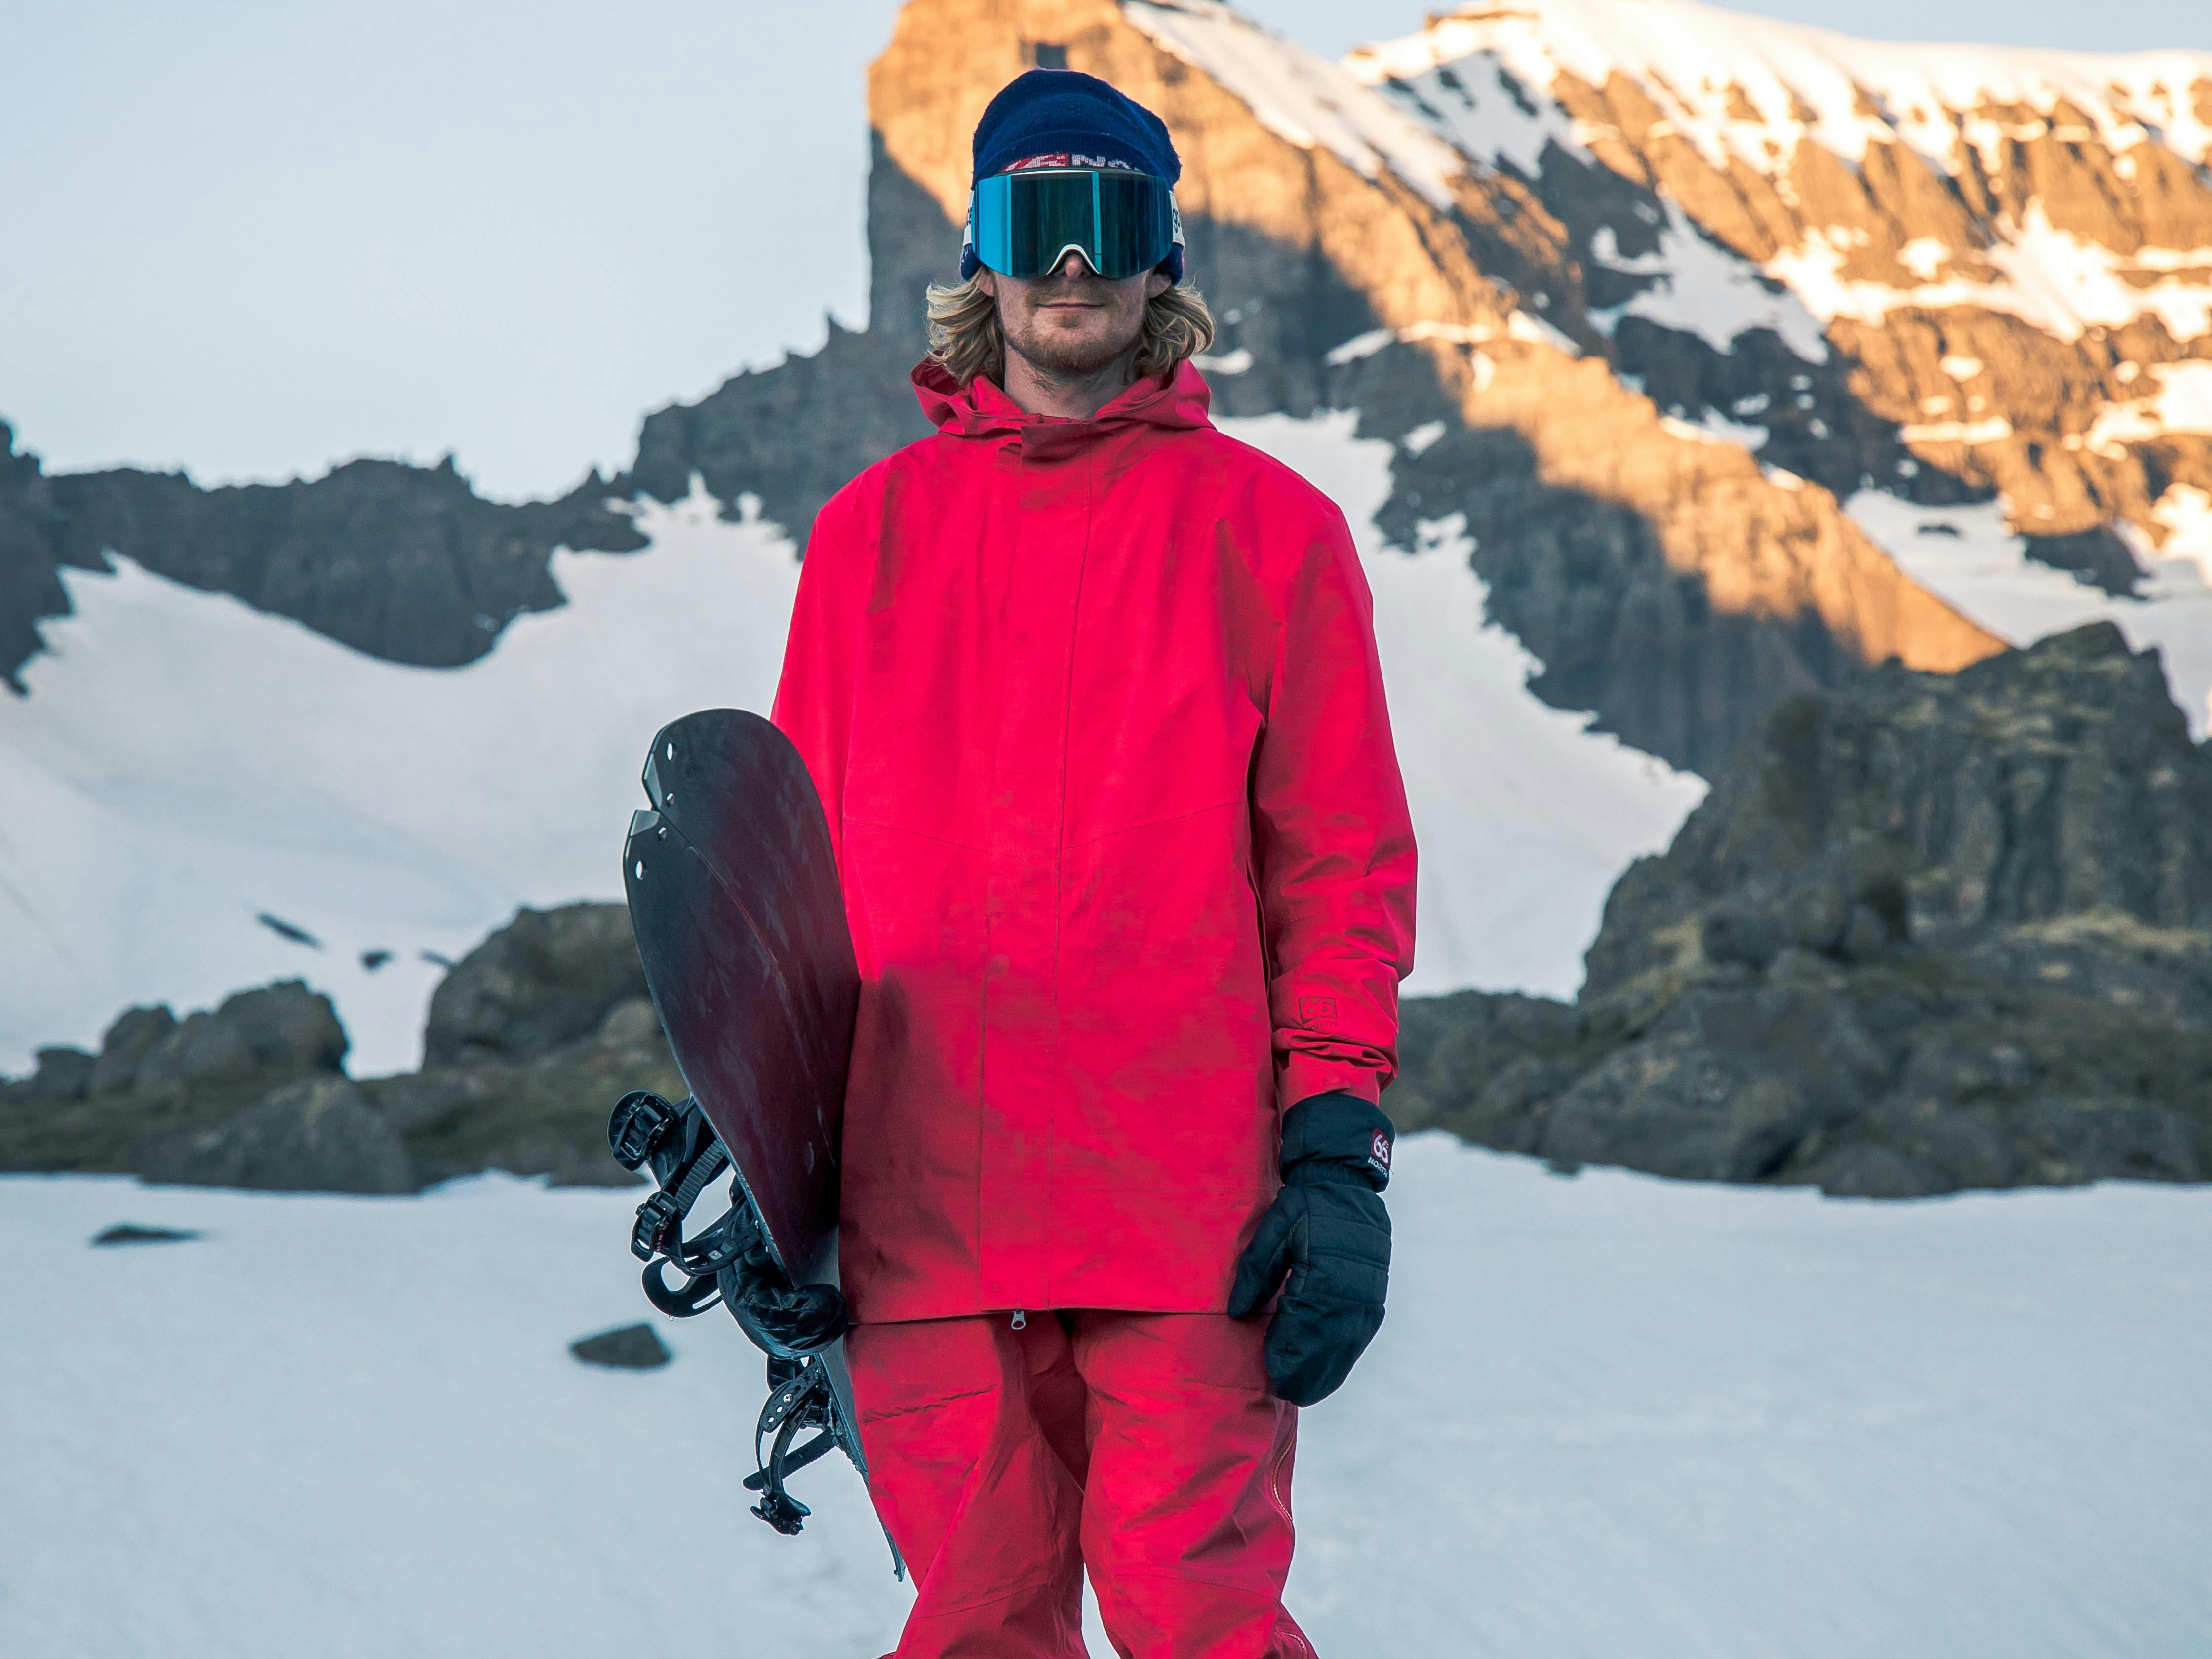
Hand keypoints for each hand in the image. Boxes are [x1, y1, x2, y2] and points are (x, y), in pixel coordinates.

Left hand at [1228, 1092, 1392, 1405]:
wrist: (1346, 1185)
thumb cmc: (1305, 1207)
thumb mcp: (1273, 1230)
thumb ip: (1255, 1272)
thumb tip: (1237, 1312)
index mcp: (1323, 1278)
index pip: (1302, 1331)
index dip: (1287, 1355)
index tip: (1272, 1374)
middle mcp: (1349, 1295)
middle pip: (1325, 1348)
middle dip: (1305, 1373)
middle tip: (1285, 1393)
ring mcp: (1366, 1299)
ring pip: (1345, 1348)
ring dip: (1326, 1373)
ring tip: (1304, 1392)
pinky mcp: (1374, 1298)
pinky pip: (1358, 1338)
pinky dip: (1343, 1358)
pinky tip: (1329, 1372)